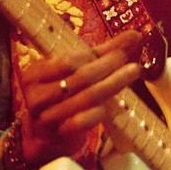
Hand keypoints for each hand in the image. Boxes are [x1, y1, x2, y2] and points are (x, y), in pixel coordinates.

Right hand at [17, 30, 143, 163]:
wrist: (47, 135)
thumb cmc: (64, 94)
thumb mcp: (74, 71)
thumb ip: (102, 52)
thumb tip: (135, 34)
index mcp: (34, 74)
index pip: (68, 61)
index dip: (96, 56)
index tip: (119, 52)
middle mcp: (36, 95)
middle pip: (81, 77)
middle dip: (109, 66)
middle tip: (131, 59)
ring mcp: (46, 117)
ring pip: (87, 97)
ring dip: (114, 83)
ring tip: (134, 71)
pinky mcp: (59, 134)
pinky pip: (84, 121)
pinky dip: (100, 111)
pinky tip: (114, 105)